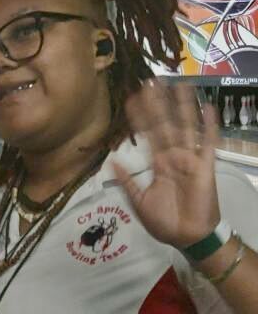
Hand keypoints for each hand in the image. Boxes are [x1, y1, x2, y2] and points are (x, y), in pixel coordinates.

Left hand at [112, 81, 220, 249]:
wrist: (189, 240)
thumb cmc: (165, 223)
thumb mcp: (139, 203)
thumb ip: (127, 182)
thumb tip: (110, 162)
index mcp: (157, 162)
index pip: (148, 132)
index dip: (140, 115)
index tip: (131, 96)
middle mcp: (172, 155)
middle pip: (165, 123)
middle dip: (159, 103)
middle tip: (151, 80)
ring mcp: (189, 158)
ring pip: (185, 126)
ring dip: (183, 105)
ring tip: (179, 83)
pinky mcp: (205, 166)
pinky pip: (208, 143)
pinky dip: (209, 126)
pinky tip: (208, 107)